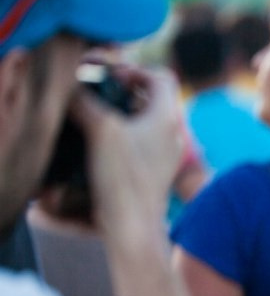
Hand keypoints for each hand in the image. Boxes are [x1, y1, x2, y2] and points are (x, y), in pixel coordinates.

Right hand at [74, 66, 183, 241]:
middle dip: (123, 91)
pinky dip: (121, 137)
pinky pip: (139, 144)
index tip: (112, 76)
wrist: (133, 226)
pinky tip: (98, 145)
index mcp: (167, 118)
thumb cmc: (124, 176)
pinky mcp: (152, 172)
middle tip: (98, 93)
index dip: (136, 70)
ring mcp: (164, 155)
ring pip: (144, 122)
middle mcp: (171, 135)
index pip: (162, 77)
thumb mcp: (101, 129)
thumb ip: (86, 101)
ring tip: (94, 117)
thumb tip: (72, 86)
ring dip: (120, 114)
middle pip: (151, 99)